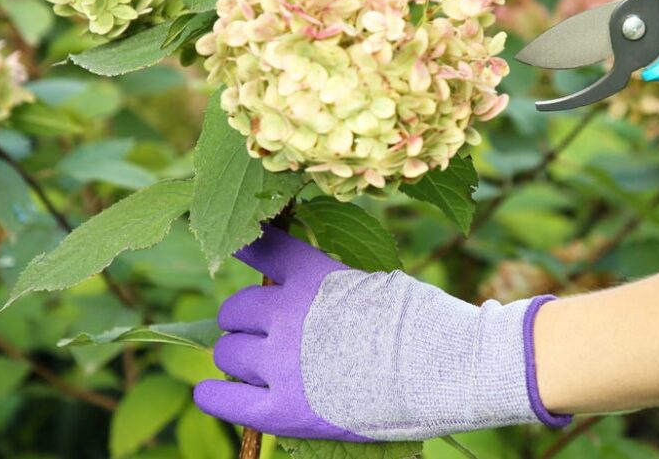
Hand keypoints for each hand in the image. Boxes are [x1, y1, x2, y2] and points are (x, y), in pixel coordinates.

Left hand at [193, 226, 568, 440]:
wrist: (443, 371)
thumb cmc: (424, 327)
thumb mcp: (375, 283)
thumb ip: (331, 286)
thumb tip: (306, 291)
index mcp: (310, 276)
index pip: (259, 248)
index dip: (246, 249)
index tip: (241, 248)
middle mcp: (284, 313)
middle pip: (235, 312)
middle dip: (248, 323)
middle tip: (270, 337)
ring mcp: (278, 363)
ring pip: (227, 355)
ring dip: (239, 360)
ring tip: (264, 370)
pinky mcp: (280, 410)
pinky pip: (222, 399)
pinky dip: (215, 395)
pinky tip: (216, 394)